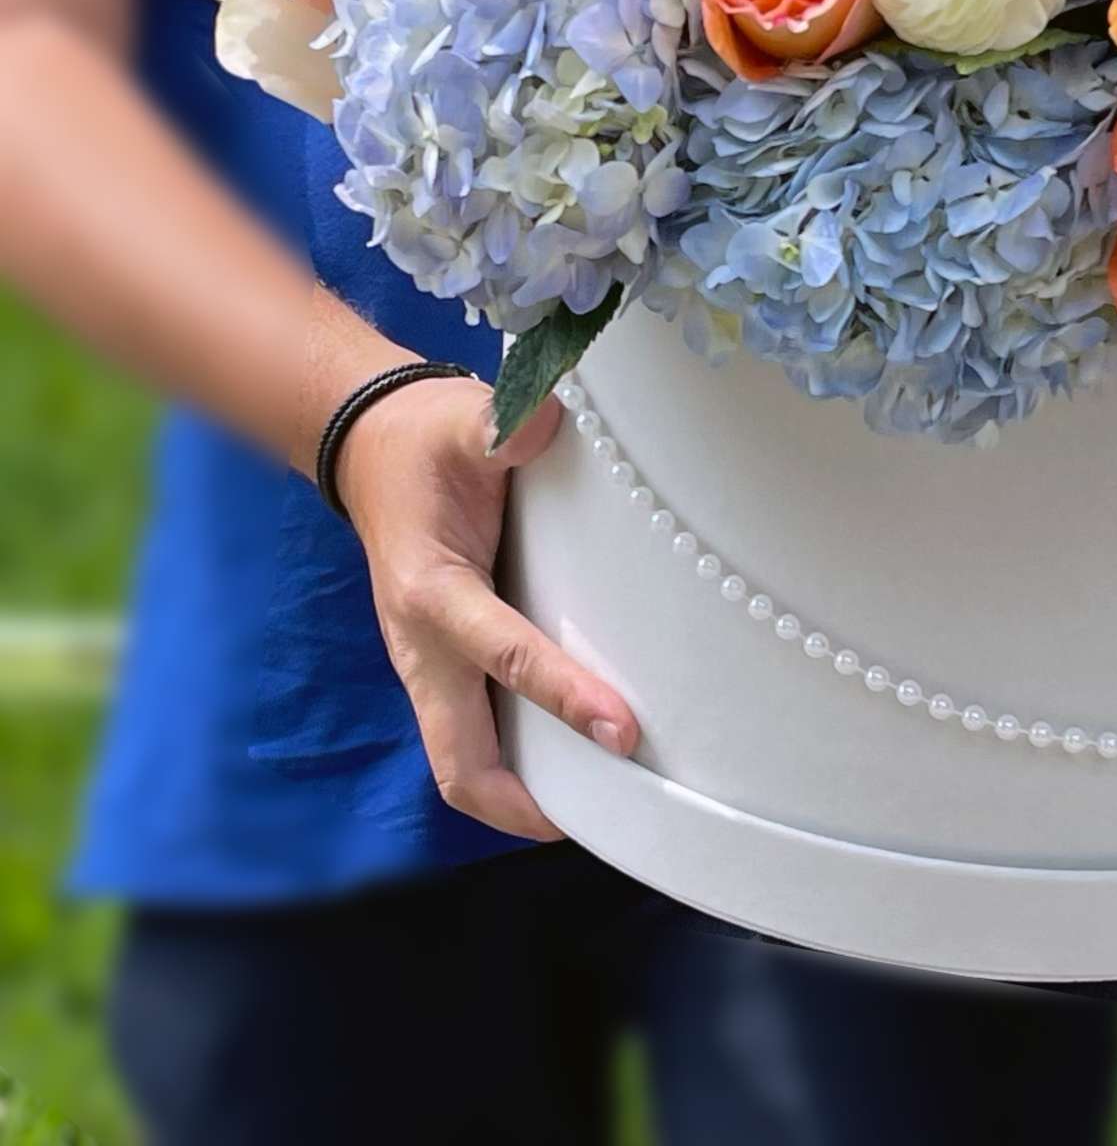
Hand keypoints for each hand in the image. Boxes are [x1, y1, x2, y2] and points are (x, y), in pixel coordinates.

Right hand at [339, 376, 640, 841]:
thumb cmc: (427, 439)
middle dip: (525, 806)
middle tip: (612, 818)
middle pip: (460, 763)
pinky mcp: (442, 668)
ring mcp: (428, 667)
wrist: (371, 447)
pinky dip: (517, 766)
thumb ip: (499, 425)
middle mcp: (422, 647)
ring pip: (463, 763)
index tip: (624, 729)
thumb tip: (542, 425)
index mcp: (431, 591)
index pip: (503, 657)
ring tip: (606, 811)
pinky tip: (578, 767)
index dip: (562, 695)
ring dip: (522, 798)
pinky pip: (474, 736)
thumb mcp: (462, 419)